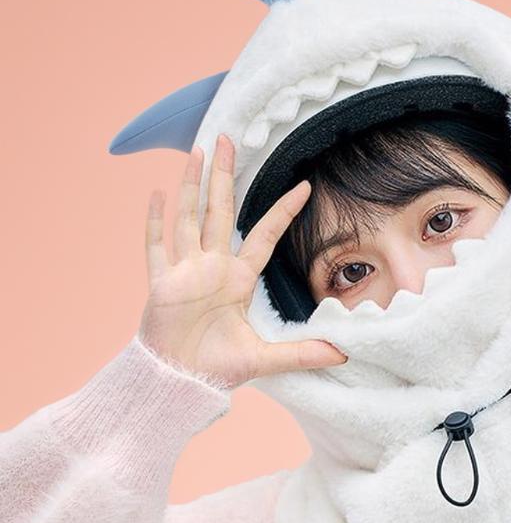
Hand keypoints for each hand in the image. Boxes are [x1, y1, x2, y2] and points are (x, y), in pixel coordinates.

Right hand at [138, 133, 347, 388]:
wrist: (179, 383)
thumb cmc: (217, 367)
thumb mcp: (266, 359)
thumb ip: (302, 353)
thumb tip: (344, 354)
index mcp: (238, 279)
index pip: (264, 234)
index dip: (283, 210)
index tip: (304, 186)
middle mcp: (212, 267)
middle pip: (220, 211)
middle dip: (224, 176)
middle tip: (228, 139)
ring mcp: (185, 271)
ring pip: (189, 218)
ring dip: (191, 185)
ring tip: (197, 152)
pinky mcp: (161, 284)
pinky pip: (156, 248)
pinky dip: (155, 223)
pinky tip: (157, 194)